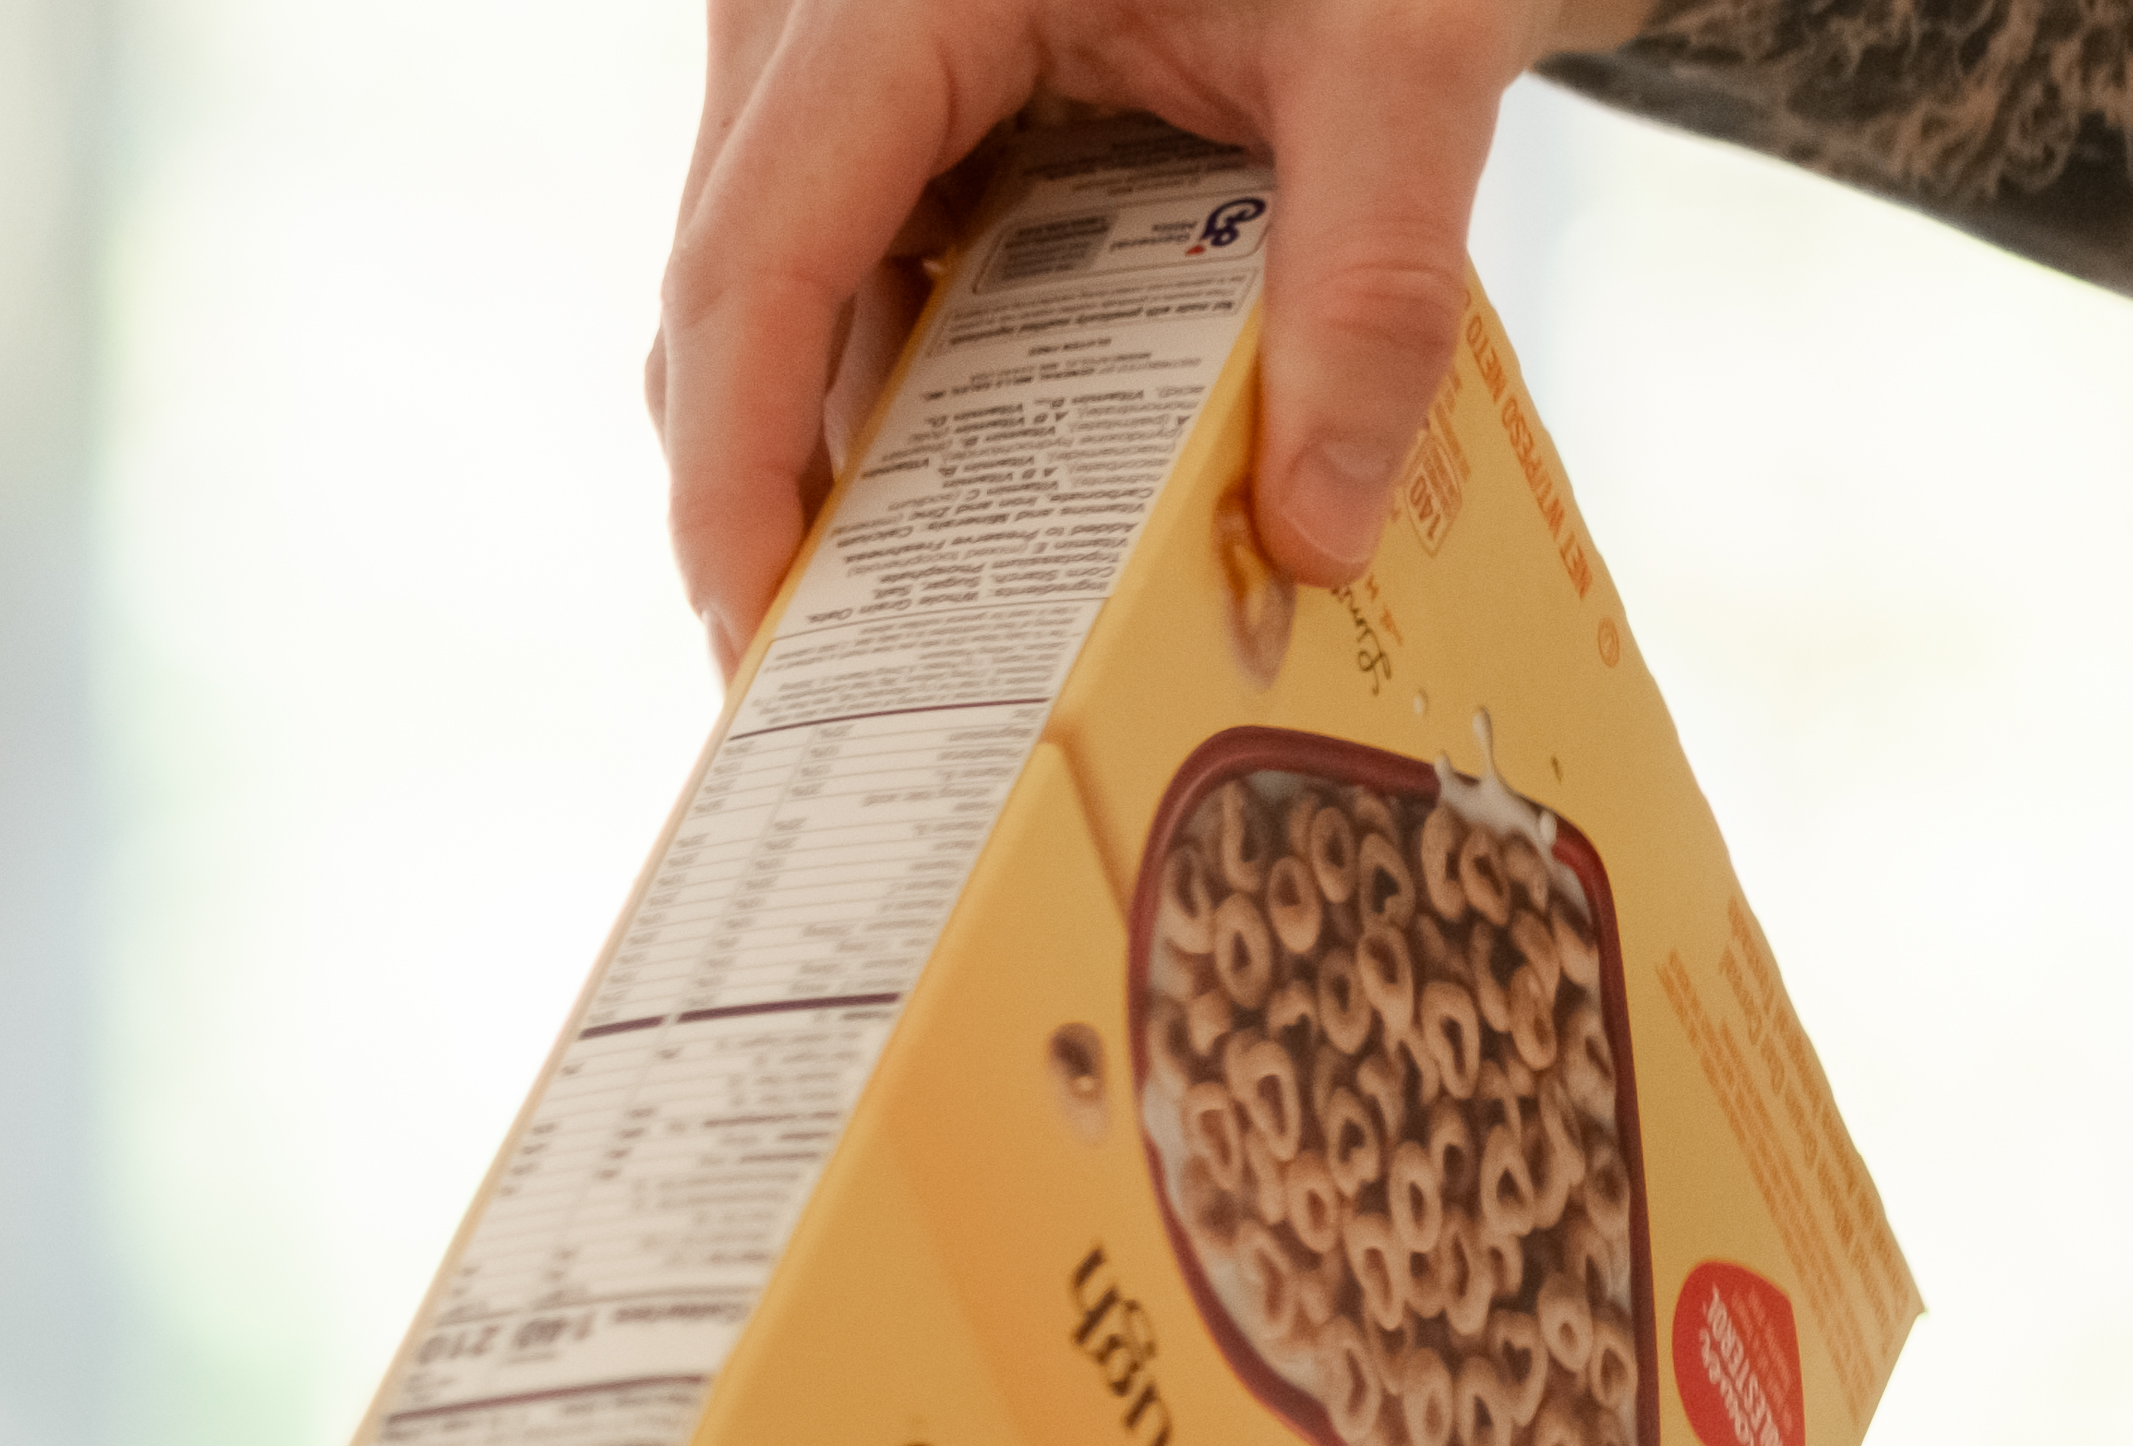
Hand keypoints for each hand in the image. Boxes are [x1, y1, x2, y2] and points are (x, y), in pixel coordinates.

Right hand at [659, 0, 1596, 659]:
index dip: (735, 478)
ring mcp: (816, 50)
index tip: (762, 642)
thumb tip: (1315, 535)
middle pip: (729, 305)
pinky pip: (833, 263)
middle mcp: (809, 15)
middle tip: (846, 690)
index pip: (750, 266)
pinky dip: (898, 381)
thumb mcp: (1403, 51)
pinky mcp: (860, 90)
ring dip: (847, 453)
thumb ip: (1375, 279)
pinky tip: (986, 481)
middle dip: (780, 504)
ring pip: (768, 299)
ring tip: (933, 614)